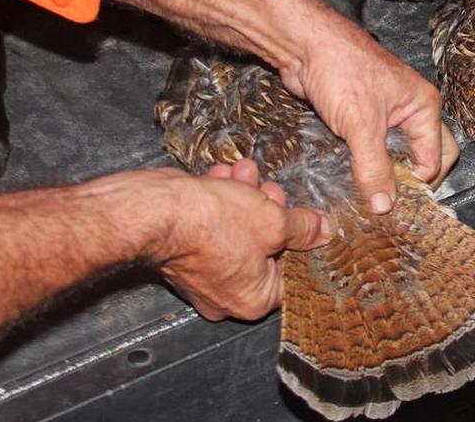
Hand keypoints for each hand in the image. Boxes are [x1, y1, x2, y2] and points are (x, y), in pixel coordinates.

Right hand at [141, 159, 332, 320]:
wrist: (154, 210)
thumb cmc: (207, 226)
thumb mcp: (273, 221)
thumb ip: (302, 228)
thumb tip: (321, 231)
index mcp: (252, 299)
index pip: (290, 272)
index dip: (297, 240)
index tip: (301, 219)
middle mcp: (225, 294)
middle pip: (264, 248)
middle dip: (268, 209)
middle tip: (270, 190)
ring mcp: (201, 274)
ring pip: (238, 230)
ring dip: (244, 197)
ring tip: (244, 174)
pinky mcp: (183, 250)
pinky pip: (212, 225)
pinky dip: (219, 200)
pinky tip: (222, 176)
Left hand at [278, 13, 457, 213]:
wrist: (303, 44)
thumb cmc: (341, 68)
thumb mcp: (361, 125)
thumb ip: (374, 168)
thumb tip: (384, 206)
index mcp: (424, 106)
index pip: (435, 158)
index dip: (417, 183)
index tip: (394, 203)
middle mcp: (410, 109)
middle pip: (424, 155)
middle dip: (410, 179)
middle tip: (389, 200)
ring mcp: (386, 112)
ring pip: (395, 153)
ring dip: (385, 172)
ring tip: (369, 193)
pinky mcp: (361, 116)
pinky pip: (372, 147)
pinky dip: (366, 162)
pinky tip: (354, 176)